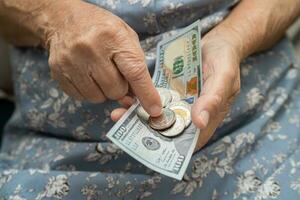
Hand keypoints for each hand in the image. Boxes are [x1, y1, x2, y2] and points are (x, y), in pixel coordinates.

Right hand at [46, 1, 161, 115]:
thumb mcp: (126, 37)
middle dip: (120, 89)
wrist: (64, 19)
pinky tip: (87, 76)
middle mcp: (90, 49)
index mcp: (113, 37)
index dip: (146, 94)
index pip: (134, 72)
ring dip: (104, 92)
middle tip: (116, 76)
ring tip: (100, 74)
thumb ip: (135, 65)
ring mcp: (71, 61)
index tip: (154, 109)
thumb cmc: (101, 29)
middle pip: (116, 90)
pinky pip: (81, 97)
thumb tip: (138, 97)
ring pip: (98, 98)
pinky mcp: (58, 72)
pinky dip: (89, 92)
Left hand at [111, 26, 240, 150]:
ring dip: (142, 115)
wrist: (219, 41)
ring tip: (121, 113)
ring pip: (161, 114)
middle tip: (127, 126)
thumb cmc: (225, 58)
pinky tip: (130, 97)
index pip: (192, 139)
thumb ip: (213, 99)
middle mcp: (194, 112)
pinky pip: (158, 98)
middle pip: (172, 128)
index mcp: (210, 115)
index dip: (173, 145)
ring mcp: (182, 101)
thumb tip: (199, 123)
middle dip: (149, 129)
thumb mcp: (223, 76)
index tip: (151, 144)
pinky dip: (145, 99)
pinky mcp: (174, 91)